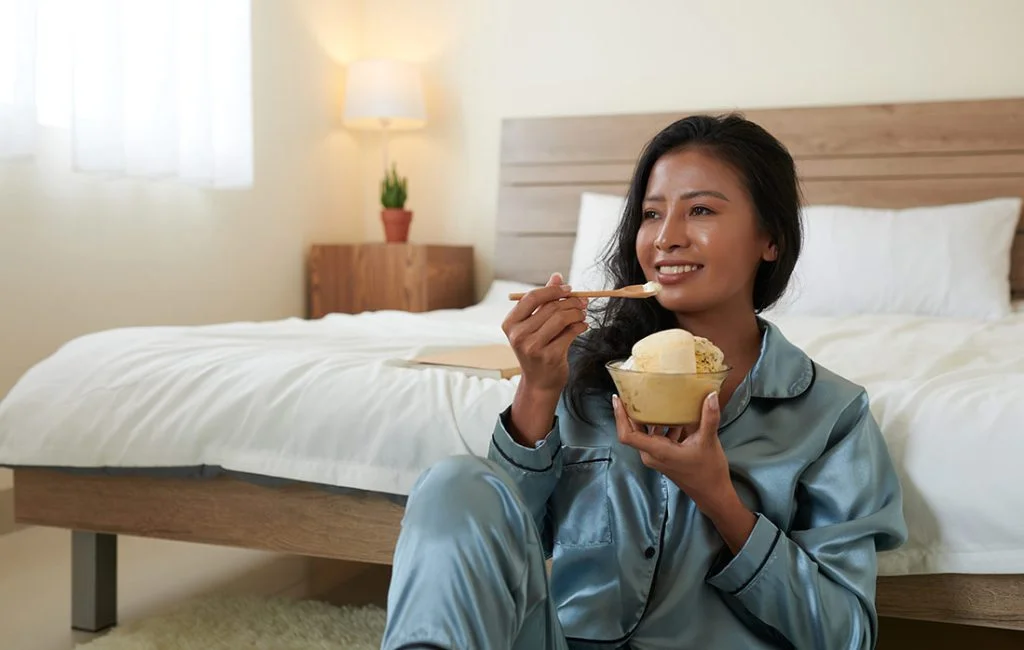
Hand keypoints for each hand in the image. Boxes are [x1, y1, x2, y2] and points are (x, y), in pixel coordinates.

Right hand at [502, 273, 587, 393]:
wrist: (539, 382)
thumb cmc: (537, 350)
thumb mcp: (535, 325)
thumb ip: (544, 301)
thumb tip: (557, 277)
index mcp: (510, 324)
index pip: (532, 297)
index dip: (553, 290)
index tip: (568, 289)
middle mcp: (518, 335)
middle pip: (550, 307)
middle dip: (570, 302)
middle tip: (582, 302)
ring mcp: (533, 347)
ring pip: (562, 318)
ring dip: (577, 313)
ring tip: (582, 314)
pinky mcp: (550, 356)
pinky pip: (571, 332)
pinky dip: (580, 325)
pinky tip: (583, 325)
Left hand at [613, 391, 756, 553]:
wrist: (712, 493)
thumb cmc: (708, 471)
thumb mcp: (709, 441)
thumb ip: (709, 417)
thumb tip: (711, 394)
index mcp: (656, 451)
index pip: (627, 435)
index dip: (619, 416)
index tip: (617, 399)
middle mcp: (651, 454)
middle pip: (634, 430)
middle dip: (632, 411)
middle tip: (634, 390)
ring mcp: (656, 457)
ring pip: (646, 433)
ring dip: (649, 417)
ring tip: (654, 397)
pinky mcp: (663, 457)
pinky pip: (656, 437)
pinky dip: (662, 425)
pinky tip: (675, 415)